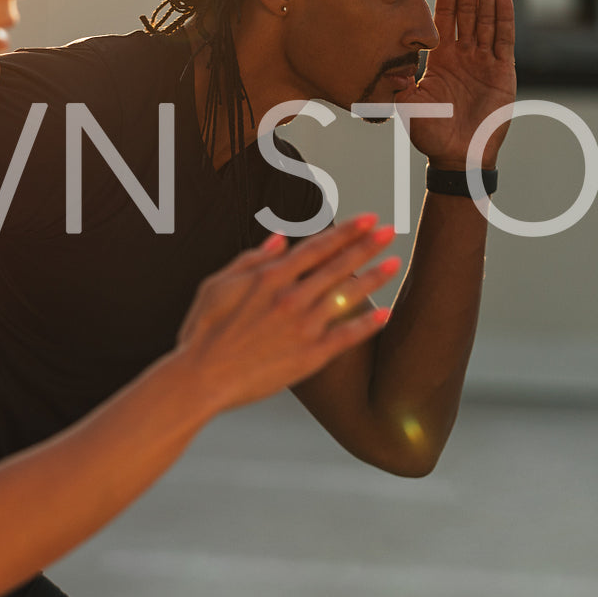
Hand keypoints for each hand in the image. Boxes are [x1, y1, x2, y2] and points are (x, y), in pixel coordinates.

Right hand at [173, 215, 401, 410]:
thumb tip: (279, 240)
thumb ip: (250, 259)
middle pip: (337, 265)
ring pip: (347, 296)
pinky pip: (345, 337)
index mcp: (270, 278)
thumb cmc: (203, 331)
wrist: (201, 377)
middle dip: (367, 245)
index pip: (317, 247)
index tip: (366, 219)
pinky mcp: (309, 356)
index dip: (345, 231)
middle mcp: (291, 298)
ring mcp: (303, 327)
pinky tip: (385, 313)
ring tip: (396, 263)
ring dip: (373, 277)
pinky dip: (366, 325)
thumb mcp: (217, 285)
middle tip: (389, 230)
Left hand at [398, 0, 516, 169]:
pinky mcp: (502, 72)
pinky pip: (503, 39)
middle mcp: (464, 53)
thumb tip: (381, 58)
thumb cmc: (430, 134)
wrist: (456, 158)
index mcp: (441, 56)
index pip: (445, 13)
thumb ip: (396, 79)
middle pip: (469, 7)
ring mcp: (484, 60)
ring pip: (487, 16)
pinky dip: (503, 17)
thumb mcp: (405, 103)